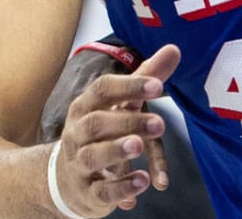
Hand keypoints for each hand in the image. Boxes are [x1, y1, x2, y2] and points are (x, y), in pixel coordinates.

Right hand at [54, 44, 179, 215]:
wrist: (66, 180)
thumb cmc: (101, 132)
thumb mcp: (120, 105)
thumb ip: (147, 78)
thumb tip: (174, 49)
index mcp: (86, 106)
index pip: (102, 90)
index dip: (129, 86)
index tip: (158, 86)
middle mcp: (78, 132)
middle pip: (97, 123)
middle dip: (127, 122)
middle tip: (160, 123)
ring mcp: (80, 163)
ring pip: (93, 156)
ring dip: (116, 150)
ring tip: (139, 146)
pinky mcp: (88, 192)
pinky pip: (102, 191)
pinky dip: (122, 188)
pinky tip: (144, 182)